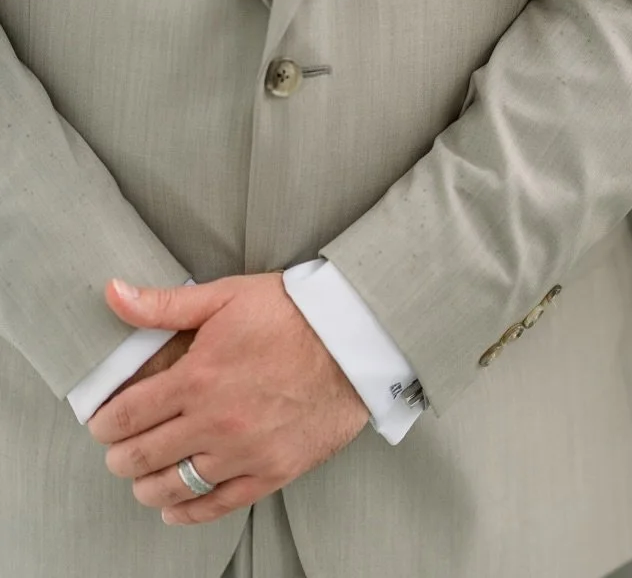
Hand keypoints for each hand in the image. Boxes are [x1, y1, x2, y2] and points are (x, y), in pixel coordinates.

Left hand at [87, 273, 369, 525]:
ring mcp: (243, 452)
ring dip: (146, 485)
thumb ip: (165, 305)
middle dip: (119, 455)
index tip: (103, 421)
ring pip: (171, 487)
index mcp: (197, 378)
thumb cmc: (292, 313)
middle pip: (139, 457)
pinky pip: (216, 505)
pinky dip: (186, 511)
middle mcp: (214, 422)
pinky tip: (175, 504)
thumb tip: (115, 294)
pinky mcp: (271, 472)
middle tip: (119, 447)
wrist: (353, 338)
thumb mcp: (226, 297)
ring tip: (144, 475)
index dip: (104, 422)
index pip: (124, 416)